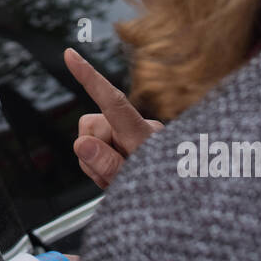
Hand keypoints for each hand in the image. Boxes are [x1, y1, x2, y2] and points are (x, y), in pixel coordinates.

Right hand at [65, 47, 163, 189]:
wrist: (189, 204)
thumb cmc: (167, 194)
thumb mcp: (134, 184)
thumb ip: (107, 164)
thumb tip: (81, 142)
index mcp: (144, 136)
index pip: (113, 101)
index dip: (90, 77)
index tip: (71, 56)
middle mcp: (142, 127)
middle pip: (92, 126)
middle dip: (93, 153)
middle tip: (111, 178)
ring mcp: (138, 134)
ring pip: (92, 136)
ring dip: (97, 160)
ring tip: (118, 178)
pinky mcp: (135, 141)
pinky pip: (100, 145)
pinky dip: (102, 162)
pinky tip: (118, 175)